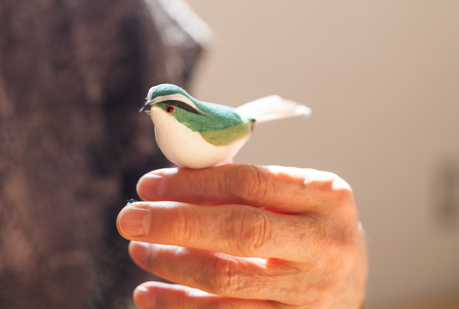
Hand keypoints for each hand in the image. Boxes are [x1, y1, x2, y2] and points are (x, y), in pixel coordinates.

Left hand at [116, 164, 367, 307]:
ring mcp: (314, 294)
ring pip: (228, 280)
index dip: (192, 183)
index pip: (249, 182)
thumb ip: (238, 188)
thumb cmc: (304, 227)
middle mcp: (327, 245)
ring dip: (171, 265)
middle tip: (129, 219)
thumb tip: (163, 187)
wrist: (349, 282)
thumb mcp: (290, 198)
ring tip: (138, 251)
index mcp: (326, 196)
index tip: (148, 185)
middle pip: (240, 231)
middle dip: (175, 224)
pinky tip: (149, 295)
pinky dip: (179, 305)